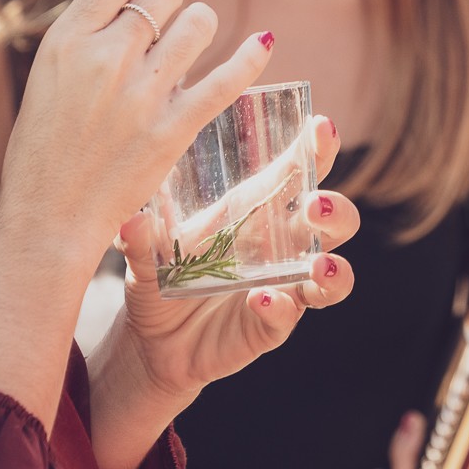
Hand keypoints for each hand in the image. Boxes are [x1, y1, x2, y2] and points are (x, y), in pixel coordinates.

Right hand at [0, 0, 269, 244]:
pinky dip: (249, 57)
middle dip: (170, 2)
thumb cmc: (45, 142)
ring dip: (198, 30)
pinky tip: (264, 42)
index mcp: (67, 38)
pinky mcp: (172, 129)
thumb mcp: (50, 74)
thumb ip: (89, 29)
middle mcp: (106, 57)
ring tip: (183, 54)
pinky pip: (225, 78)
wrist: (47, 215)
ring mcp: (141, 94)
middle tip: (158, 30)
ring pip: (199, 22)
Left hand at [102, 116, 358, 403]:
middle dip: (335, 209)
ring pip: (332, 275)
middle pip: (332, 220)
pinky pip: (289, 316)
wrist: (149, 342)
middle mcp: (280, 246)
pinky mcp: (269, 326)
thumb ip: (139, 239)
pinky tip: (261, 300)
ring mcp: (281, 287)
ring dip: (333, 268)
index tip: (322, 127)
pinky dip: (280, 307)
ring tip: (319, 265)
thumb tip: (133, 220)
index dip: (316, 149)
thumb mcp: (144, 254)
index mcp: (257, 210)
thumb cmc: (158, 278)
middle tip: (315, 204)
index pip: (298, 172)